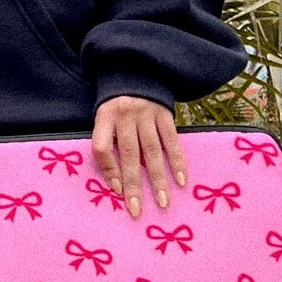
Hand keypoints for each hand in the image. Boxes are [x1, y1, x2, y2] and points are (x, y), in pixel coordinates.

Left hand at [91, 97, 184, 219]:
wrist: (136, 72)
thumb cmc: (117, 105)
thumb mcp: (103, 116)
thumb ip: (106, 140)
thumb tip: (114, 180)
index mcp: (104, 117)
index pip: (101, 146)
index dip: (108, 170)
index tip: (117, 191)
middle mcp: (125, 116)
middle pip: (129, 154)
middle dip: (134, 184)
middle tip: (136, 209)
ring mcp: (147, 115)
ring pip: (152, 151)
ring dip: (158, 179)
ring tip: (162, 201)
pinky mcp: (165, 115)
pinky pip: (172, 141)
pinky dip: (177, 161)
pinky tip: (181, 180)